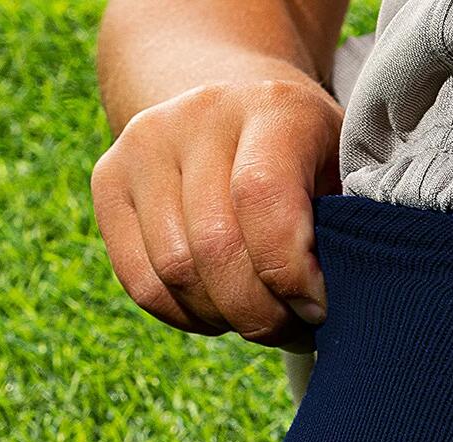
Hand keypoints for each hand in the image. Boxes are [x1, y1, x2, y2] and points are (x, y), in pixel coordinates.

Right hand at [91, 74, 343, 347]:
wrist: (229, 103)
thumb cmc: (303, 161)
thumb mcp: (340, 176)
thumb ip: (344, 231)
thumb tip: (335, 309)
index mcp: (273, 107)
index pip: (262, 197)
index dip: (290, 273)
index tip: (317, 306)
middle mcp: (200, 115)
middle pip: (215, 247)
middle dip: (260, 312)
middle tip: (290, 326)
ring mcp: (145, 143)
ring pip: (176, 273)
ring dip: (223, 317)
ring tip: (257, 313)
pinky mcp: (108, 178)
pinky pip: (141, 284)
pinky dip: (186, 316)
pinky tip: (217, 309)